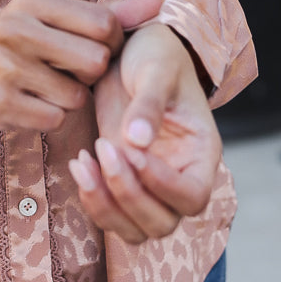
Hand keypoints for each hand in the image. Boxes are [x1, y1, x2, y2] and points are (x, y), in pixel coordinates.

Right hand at [0, 0, 162, 132]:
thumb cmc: (21, 42)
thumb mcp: (56, 19)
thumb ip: (111, 14)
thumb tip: (160, 0)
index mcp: (33, 2)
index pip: (103, 23)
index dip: (109, 43)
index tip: (92, 47)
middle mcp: (15, 29)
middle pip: (95, 62)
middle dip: (89, 74)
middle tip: (68, 71)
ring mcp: (3, 66)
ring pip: (75, 96)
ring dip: (67, 98)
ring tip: (44, 86)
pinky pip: (52, 119)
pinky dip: (48, 117)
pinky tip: (30, 103)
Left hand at [68, 23, 221, 244]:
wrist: (132, 50)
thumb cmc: (156, 54)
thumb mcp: (157, 69)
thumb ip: (149, 102)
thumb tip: (138, 140)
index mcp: (201, 152)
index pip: (193, 195)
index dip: (162, 185)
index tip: (132, 149)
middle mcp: (179, 176)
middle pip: (164, 223)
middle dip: (129, 196)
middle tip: (105, 149)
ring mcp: (149, 184)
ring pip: (135, 230)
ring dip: (105, 206)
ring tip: (84, 161)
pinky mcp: (121, 180)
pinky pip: (109, 213)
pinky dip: (91, 197)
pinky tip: (79, 162)